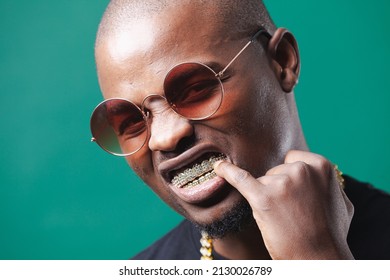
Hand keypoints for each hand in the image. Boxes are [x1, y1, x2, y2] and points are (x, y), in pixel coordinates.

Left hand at [214, 150, 354, 258]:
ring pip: (262, 182)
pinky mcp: (263, 197)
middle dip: (278, 189)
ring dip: (267, 198)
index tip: (291, 192)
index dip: (289, 176)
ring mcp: (282, 183)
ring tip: (282, 219)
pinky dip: (227, 172)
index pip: (292, 159)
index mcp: (321, 166)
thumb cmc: (331, 234)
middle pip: (275, 171)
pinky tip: (218, 167)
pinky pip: (240, 179)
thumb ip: (327, 183)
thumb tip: (318, 173)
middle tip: (291, 212)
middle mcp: (301, 170)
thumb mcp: (341, 202)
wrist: (319, 258)